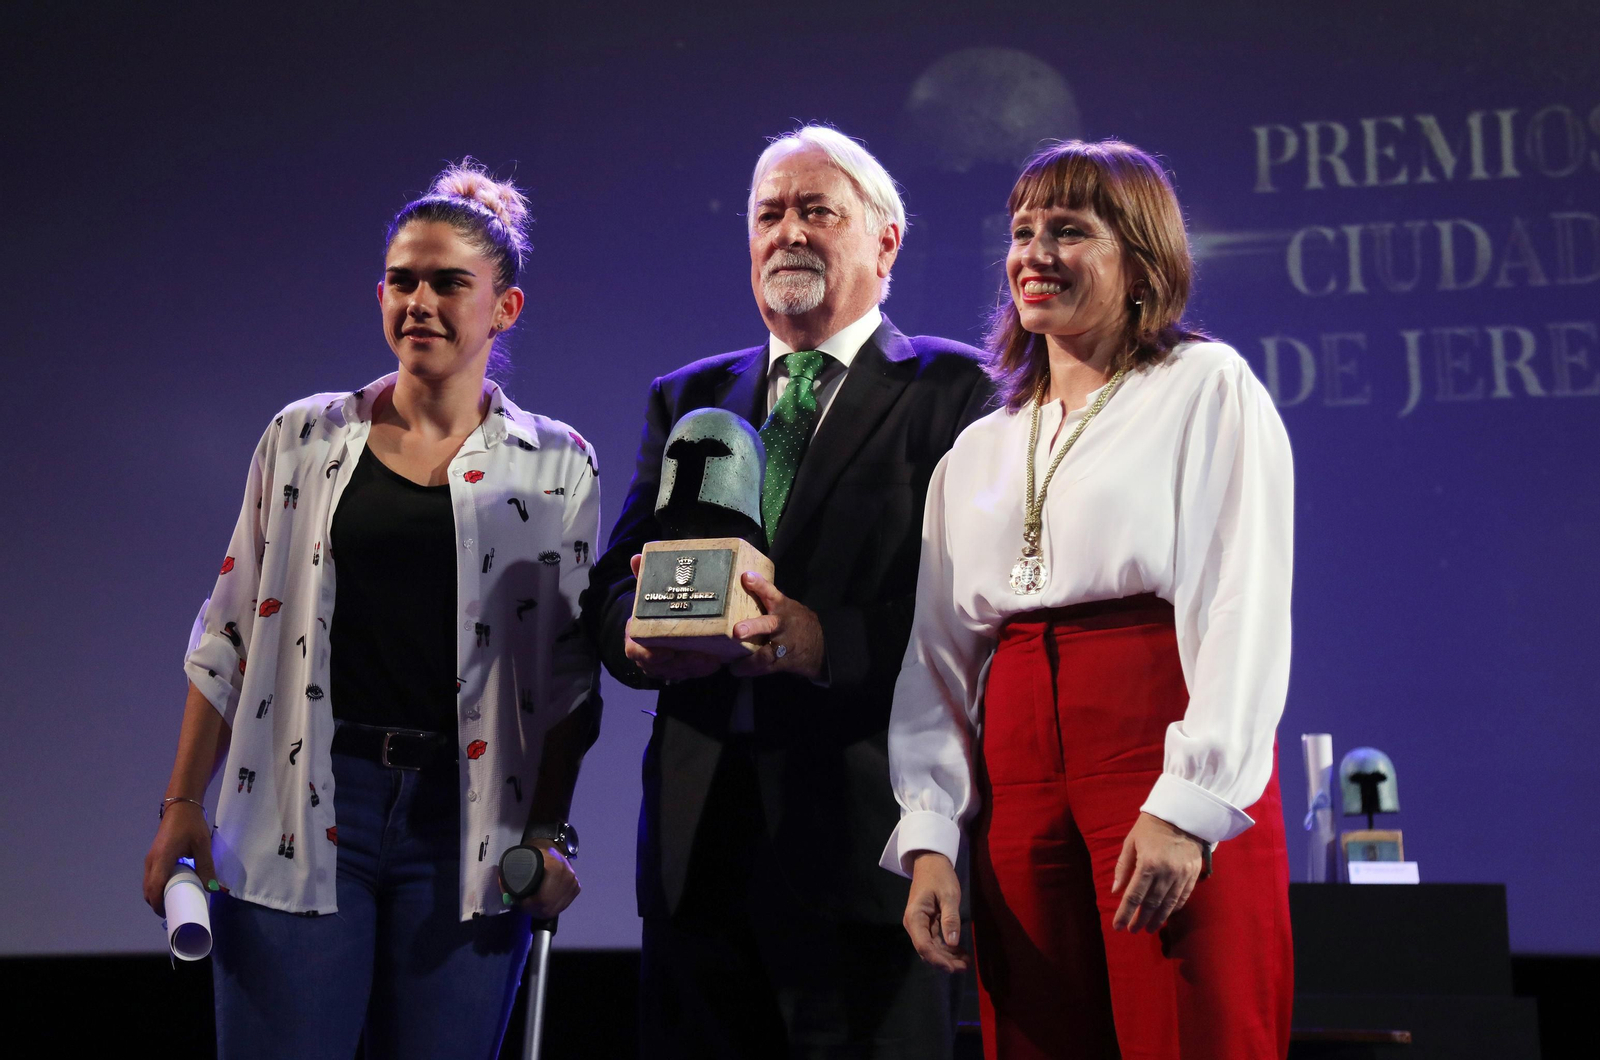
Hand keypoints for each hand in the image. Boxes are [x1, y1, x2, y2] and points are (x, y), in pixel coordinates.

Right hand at [142, 802, 218, 915]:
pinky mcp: (153, 858)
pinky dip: (159, 887)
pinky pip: (152, 878)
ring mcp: (150, 860)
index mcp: (161, 859)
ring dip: (158, 895)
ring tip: (176, 901)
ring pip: (148, 885)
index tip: (170, 915)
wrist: (180, 807)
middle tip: (176, 910)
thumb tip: (212, 889)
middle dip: (158, 903)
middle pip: (148, 890)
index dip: (159, 904)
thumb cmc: (191, 825)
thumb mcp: (202, 845)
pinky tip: (174, 888)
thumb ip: (206, 867)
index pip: (154, 888)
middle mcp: (151, 862)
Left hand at [502, 845, 580, 919]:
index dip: (528, 904)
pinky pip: (561, 906)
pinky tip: (544, 902)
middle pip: (548, 906)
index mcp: (555, 867)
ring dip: (541, 910)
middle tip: (523, 904)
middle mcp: (568, 875)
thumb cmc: (534, 853)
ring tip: (531, 903)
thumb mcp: (521, 859)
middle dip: (533, 910)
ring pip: (555, 909)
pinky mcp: (576, 887)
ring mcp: (573, 882)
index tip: (519, 901)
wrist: (551, 847)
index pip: (542, 899)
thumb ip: (513, 876)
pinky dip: (551, 907)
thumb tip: (508, 897)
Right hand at [624, 554, 723, 681]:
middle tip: (704, 655)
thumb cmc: (652, 609)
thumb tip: (637, 557)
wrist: (652, 627)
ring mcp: (661, 667)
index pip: (636, 650)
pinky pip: (688, 675)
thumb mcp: (647, 592)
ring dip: (697, 667)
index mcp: (636, 635)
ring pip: (678, 672)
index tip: (669, 651)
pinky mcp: (676, 671)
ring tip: (716, 658)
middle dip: (684, 662)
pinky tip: (717, 662)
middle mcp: (647, 655)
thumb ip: (643, 577)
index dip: (651, 655)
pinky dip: (702, 670)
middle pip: (663, 666)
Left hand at [726, 572, 824, 679]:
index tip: (747, 577)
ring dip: (749, 661)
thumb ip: (770, 603)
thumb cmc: (797, 624)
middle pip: (769, 625)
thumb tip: (744, 587)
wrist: (821, 648)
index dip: (760, 585)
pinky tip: (738, 670)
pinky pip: (766, 668)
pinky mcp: (783, 662)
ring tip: (734, 666)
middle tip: (738, 631)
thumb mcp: (789, 609)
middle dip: (753, 628)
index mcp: (784, 608)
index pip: (772, 593)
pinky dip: (752, 670)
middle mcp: (783, 625)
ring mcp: (784, 646)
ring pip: (767, 653)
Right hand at [903, 852, 967, 971]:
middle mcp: (915, 925)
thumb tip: (953, 943)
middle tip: (965, 967)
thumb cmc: (939, 876)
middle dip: (945, 961)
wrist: (930, 863)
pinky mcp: (928, 925)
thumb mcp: (948, 895)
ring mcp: (921, 926)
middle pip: (928, 950)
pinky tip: (962, 953)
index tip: (953, 968)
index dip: (938, 960)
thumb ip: (950, 918)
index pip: (923, 945)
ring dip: (948, 957)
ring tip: (966, 963)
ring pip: (933, 948)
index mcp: (915, 917)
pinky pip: (937, 941)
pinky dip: (948, 948)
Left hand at [1111, 812, 1205, 932]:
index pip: (1134, 896)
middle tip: (1132, 930)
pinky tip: (1165, 915)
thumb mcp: (1131, 842)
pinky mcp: (1193, 875)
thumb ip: (1123, 868)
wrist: (1182, 815)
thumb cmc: (1150, 827)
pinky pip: (1183, 897)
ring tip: (1148, 928)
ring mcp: (1182, 875)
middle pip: (1151, 903)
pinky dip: (1173, 909)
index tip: (1117, 926)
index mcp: (1148, 864)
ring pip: (1168, 904)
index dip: (1125, 913)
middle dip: (1140, 920)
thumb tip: (1115, 891)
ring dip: (1157, 919)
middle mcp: (1166, 873)